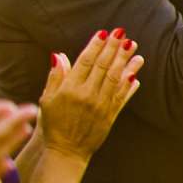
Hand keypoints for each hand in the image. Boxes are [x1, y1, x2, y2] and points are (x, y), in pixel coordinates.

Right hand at [38, 30, 142, 159]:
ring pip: (116, 79)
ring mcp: (101, 105)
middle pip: (103, 66)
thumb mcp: (47, 99)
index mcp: (69, 89)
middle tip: (122, 33)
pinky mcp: (111, 115)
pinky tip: (136, 72)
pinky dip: (130, 83)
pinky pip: (123, 96)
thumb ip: (55, 77)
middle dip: (113, 48)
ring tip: (133, 47)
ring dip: (126, 61)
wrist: (66, 150)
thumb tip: (59, 55)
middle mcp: (87, 95)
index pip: (85, 62)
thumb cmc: (53, 123)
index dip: (96, 45)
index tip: (103, 32)